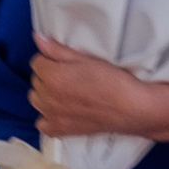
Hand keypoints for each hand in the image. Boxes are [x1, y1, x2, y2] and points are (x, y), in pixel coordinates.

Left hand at [29, 35, 168, 143]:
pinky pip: (42, 124)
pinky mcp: (60, 130)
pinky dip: (49, 117)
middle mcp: (46, 97)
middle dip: (48, 76)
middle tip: (70, 77)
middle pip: (36, 80)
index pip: (37, 62)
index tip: (67, 63)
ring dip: (46, 95)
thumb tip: (37, 38)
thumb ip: (57, 49)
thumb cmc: (112, 80)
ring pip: (36, 100)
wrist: (131, 108)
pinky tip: (62, 112)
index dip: (52, 60)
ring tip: (67, 92)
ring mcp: (52, 115)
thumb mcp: (86, 58)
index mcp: (52, 76)